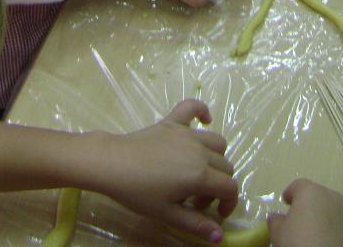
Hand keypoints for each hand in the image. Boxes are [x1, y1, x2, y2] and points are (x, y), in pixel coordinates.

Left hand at [99, 99, 237, 242]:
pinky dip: (202, 111)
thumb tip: (219, 236)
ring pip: (217, 142)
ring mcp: (186, 132)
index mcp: (199, 175)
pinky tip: (203, 121)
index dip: (230, 203)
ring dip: (215, 159)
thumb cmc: (139, 192)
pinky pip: (192, 107)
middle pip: (225, 167)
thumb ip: (196, 225)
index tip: (217, 215)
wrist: (112, 164)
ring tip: (196, 173)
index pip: (230, 187)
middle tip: (196, 200)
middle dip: (218, 186)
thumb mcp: (167, 214)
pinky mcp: (172, 121)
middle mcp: (199, 150)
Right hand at [269, 179, 342, 246]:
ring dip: (330, 220)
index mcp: (311, 193)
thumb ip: (276, 222)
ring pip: (338, 213)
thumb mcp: (279, 235)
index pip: (299, 185)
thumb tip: (278, 218)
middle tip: (303, 224)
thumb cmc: (300, 244)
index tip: (286, 203)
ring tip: (321, 238)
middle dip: (312, 208)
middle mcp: (335, 198)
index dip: (291, 193)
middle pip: (320, 197)